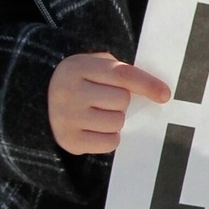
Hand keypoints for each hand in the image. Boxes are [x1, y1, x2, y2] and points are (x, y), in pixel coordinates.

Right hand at [48, 53, 171, 154]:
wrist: (42, 102)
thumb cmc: (82, 83)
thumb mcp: (95, 67)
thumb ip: (122, 73)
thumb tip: (159, 92)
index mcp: (78, 67)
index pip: (122, 75)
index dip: (147, 84)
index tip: (165, 95)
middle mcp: (69, 91)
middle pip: (122, 100)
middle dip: (121, 102)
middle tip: (105, 100)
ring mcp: (66, 117)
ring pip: (117, 122)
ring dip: (115, 120)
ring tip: (98, 114)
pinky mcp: (69, 140)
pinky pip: (110, 142)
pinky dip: (110, 137)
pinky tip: (96, 129)